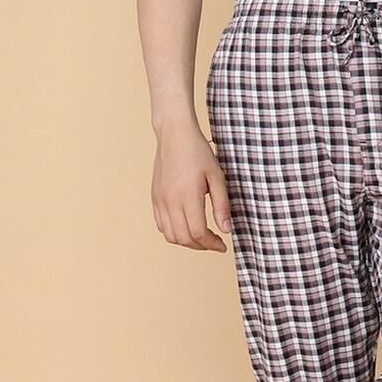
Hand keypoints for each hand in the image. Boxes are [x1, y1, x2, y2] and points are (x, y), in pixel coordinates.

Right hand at [151, 120, 233, 249]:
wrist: (175, 135)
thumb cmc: (198, 152)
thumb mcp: (217, 177)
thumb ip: (222, 205)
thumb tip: (226, 230)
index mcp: (188, 196)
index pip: (198, 233)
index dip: (212, 244)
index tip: (223, 245)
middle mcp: (170, 202)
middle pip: (184, 238)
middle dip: (201, 246)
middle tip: (215, 242)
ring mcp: (160, 201)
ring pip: (170, 235)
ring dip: (187, 242)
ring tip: (202, 236)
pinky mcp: (155, 198)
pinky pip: (161, 225)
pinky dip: (174, 232)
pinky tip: (186, 226)